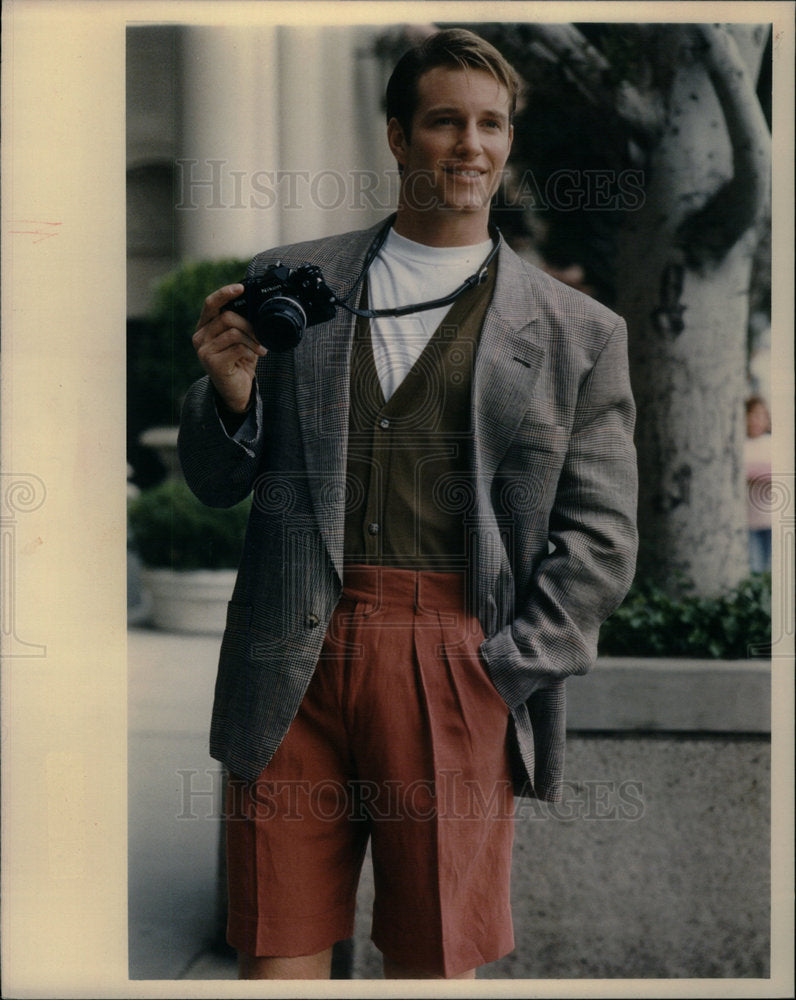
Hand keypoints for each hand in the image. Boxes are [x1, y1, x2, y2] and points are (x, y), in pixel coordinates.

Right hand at [192, 284, 266, 412]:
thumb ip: (240, 323)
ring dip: (252, 339)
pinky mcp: (211, 362)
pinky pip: (237, 347)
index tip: (241, 288)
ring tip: (260, 349)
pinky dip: (250, 350)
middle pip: (226, 316)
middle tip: (261, 336)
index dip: (225, 293)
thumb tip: (254, 306)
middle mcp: (200, 336)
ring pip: (234, 332)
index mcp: (205, 327)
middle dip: (249, 325)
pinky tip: (254, 356)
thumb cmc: (239, 362)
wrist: (236, 391)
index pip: (211, 303)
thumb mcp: (240, 339)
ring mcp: (203, 350)